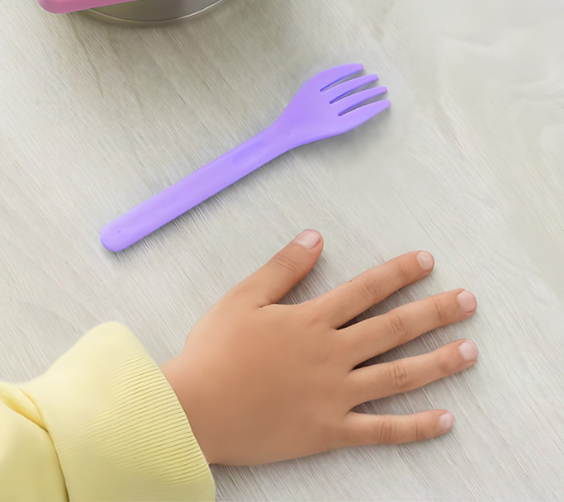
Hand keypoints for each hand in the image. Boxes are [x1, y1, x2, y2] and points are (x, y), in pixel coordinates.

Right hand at [161, 230, 477, 465]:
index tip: (427, 261)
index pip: (365, 290)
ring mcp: (335, 395)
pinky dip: (415, 427)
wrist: (198, 408)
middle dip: (434, 312)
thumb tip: (315, 238)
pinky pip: (382, 431)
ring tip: (470, 351)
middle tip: (468, 301)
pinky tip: (445, 420)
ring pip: (397, 376)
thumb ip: (282, 268)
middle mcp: (331, 354)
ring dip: (438, 363)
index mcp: (310, 320)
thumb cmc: (215, 350)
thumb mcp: (243, 298)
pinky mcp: (331, 431)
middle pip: (392, 329)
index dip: (398, 273)